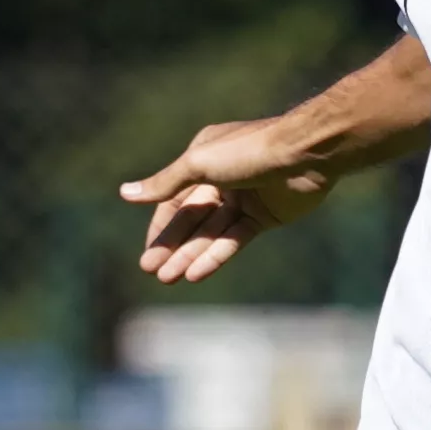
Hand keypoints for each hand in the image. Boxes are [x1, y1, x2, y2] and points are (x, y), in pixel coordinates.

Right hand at [120, 113, 348, 286]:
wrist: (306, 154)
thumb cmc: (249, 151)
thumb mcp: (198, 164)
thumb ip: (164, 184)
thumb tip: (125, 193)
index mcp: (203, 157)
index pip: (174, 198)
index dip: (160, 227)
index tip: (147, 254)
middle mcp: (222, 178)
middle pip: (192, 219)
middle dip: (172, 246)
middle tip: (153, 271)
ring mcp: (244, 198)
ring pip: (211, 233)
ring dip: (190, 255)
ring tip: (170, 278)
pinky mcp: (265, 216)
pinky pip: (235, 239)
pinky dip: (216, 255)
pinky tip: (197, 273)